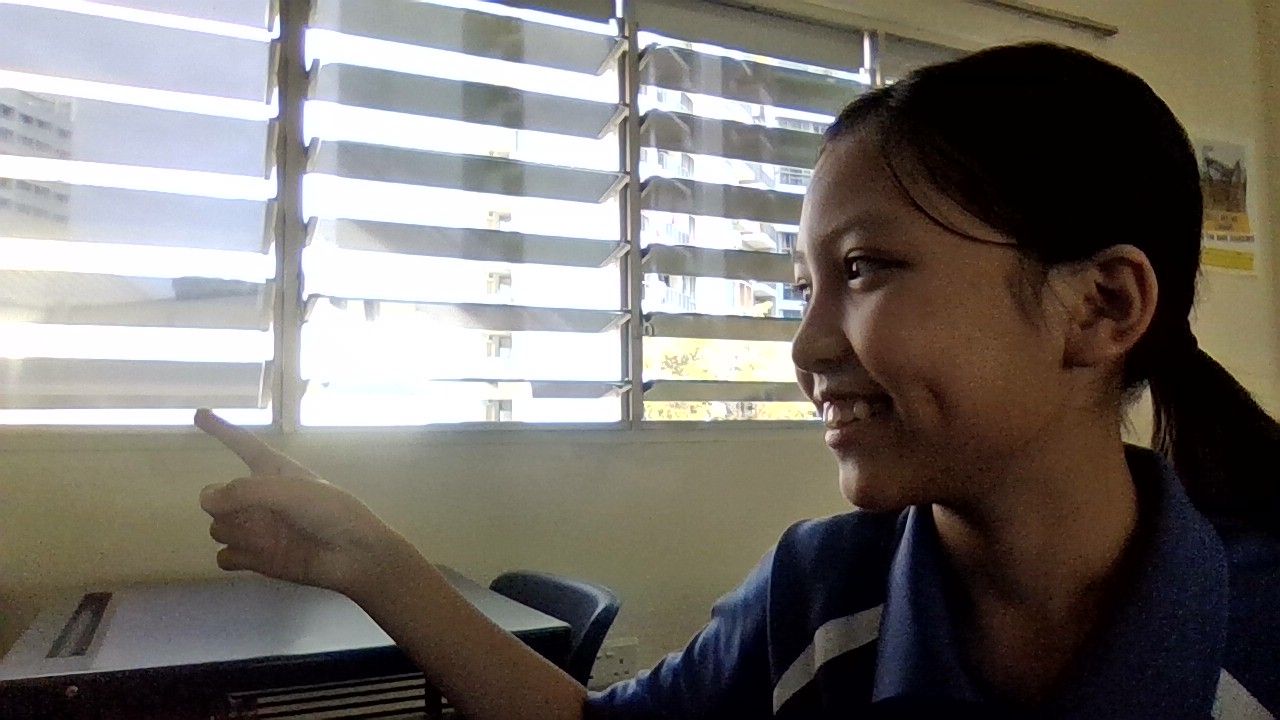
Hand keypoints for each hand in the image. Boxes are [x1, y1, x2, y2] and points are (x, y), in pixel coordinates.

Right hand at [195, 409, 405, 596]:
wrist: (353, 555)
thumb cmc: (329, 512)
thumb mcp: (289, 492)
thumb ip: (244, 491)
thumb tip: (206, 499)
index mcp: (273, 472)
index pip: (243, 445)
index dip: (222, 429)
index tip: (200, 413)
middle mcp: (261, 499)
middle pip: (217, 498)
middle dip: (226, 507)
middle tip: (255, 515)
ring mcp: (258, 529)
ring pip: (218, 528)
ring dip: (236, 533)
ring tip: (269, 538)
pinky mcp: (257, 558)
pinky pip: (224, 557)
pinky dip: (234, 557)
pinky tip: (256, 556)